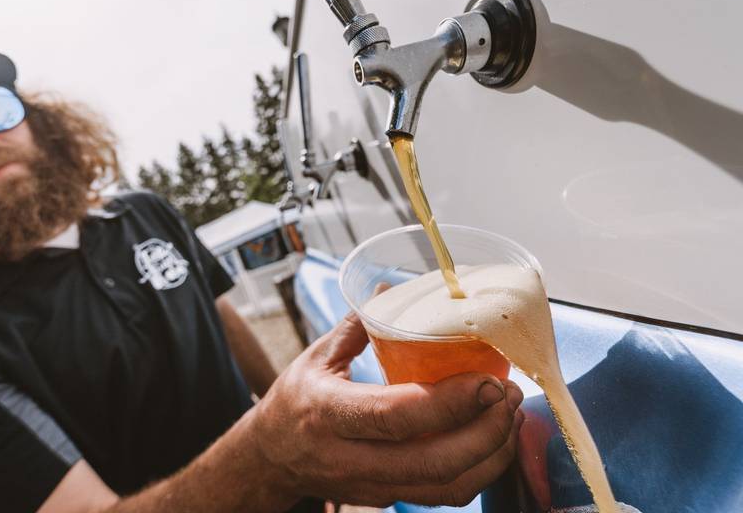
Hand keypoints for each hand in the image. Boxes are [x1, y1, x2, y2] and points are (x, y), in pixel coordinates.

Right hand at [248, 312, 523, 507]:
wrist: (271, 457)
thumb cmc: (295, 401)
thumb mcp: (316, 357)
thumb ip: (358, 326)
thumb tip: (391, 289)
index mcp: (329, 413)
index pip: (396, 415)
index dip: (450, 402)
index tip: (489, 379)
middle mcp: (350, 456)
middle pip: (432, 461)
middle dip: (486, 432)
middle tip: (510, 395)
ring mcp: (371, 484)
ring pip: (446, 487)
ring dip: (491, 455)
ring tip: (510, 416)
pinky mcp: (387, 498)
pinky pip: (443, 495)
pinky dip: (479, 471)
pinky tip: (493, 440)